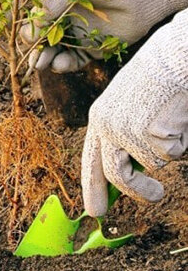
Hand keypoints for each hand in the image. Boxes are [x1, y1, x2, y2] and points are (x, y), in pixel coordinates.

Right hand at [21, 0, 187, 72]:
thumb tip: (34, 22)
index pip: (25, 8)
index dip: (11, 19)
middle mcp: (60, 14)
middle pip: (34, 32)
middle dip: (28, 43)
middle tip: (31, 47)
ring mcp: (73, 32)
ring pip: (49, 50)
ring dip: (41, 57)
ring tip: (40, 63)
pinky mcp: (89, 48)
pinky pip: (70, 60)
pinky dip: (62, 64)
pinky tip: (60, 64)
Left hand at [82, 8, 187, 216]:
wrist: (172, 58)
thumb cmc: (156, 80)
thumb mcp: (129, 107)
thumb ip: (122, 136)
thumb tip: (127, 173)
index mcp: (99, 119)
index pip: (91, 161)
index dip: (93, 187)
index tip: (95, 212)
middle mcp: (107, 127)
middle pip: (117, 175)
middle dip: (138, 192)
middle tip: (157, 196)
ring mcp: (127, 132)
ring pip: (154, 163)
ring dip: (169, 150)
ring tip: (171, 121)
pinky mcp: (149, 134)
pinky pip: (174, 152)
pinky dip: (182, 140)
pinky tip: (178, 117)